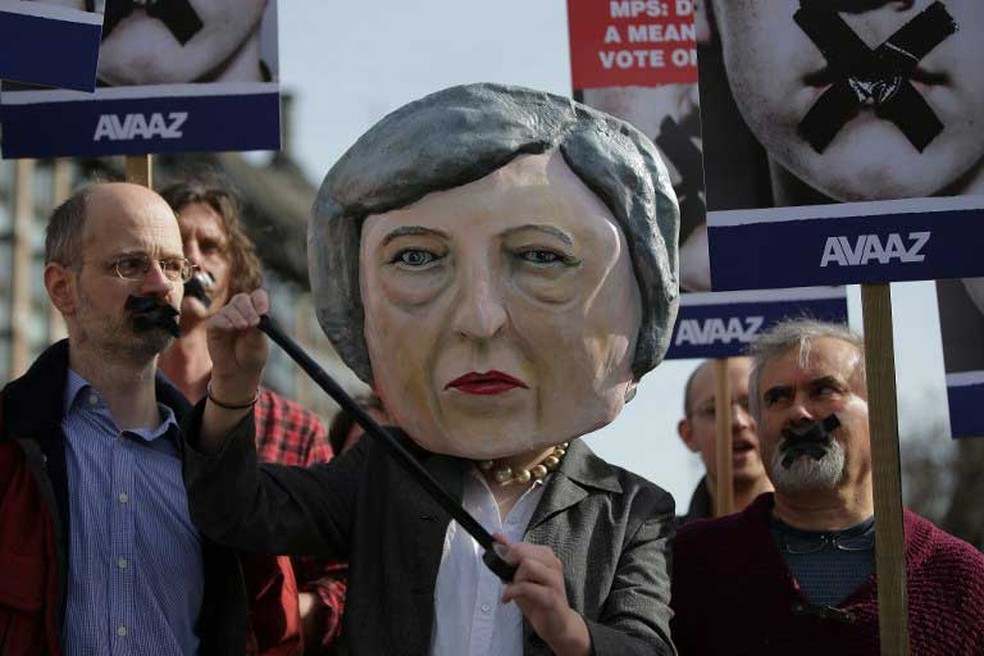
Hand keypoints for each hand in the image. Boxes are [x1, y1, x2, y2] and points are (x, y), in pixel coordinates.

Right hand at [206, 289, 268, 402]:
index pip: (258, 297)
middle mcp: (240, 311)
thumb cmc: (251, 355)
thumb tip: (256, 316)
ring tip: (243, 327)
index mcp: (255, 311)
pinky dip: (225, 322)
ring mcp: (226, 317)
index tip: (264, 313)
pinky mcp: (214, 326)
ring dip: (238, 317)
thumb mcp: (258, 342)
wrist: (238, 371)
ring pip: (230, 308)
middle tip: (254, 323)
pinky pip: (217, 319)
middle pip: (242, 299)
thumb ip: (256, 328)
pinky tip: (230, 327)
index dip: (261, 301)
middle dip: (249, 309)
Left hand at [497, 534, 590, 655]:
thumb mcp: (522, 576)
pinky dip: (512, 592)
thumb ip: (512, 556)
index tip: (501, 566)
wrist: (558, 624)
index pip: (521, 545)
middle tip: (506, 577)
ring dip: (514, 579)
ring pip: (527, 565)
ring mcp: (554, 580)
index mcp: (546, 556)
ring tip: (513, 588)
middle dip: (509, 564)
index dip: (506, 555)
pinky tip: (508, 599)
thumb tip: (498, 537)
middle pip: (523, 552)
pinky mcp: (551, 596)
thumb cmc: (539, 599)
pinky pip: (527, 587)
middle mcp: (553, 564)